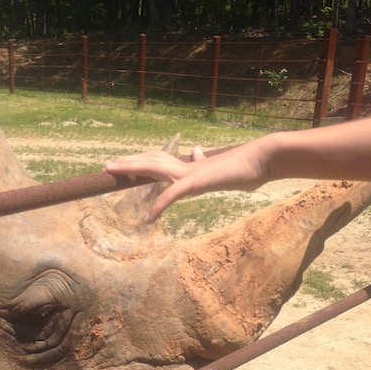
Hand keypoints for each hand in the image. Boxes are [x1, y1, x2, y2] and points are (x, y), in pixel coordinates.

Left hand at [105, 142, 266, 221]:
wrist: (263, 159)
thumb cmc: (246, 166)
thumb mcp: (220, 168)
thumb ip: (205, 164)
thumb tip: (196, 150)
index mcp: (191, 166)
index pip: (160, 161)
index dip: (142, 162)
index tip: (126, 164)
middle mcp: (187, 166)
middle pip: (151, 161)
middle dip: (129, 163)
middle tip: (107, 166)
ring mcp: (191, 172)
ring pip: (154, 168)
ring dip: (132, 169)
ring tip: (112, 170)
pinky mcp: (198, 182)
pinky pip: (173, 195)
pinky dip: (159, 206)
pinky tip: (148, 218)